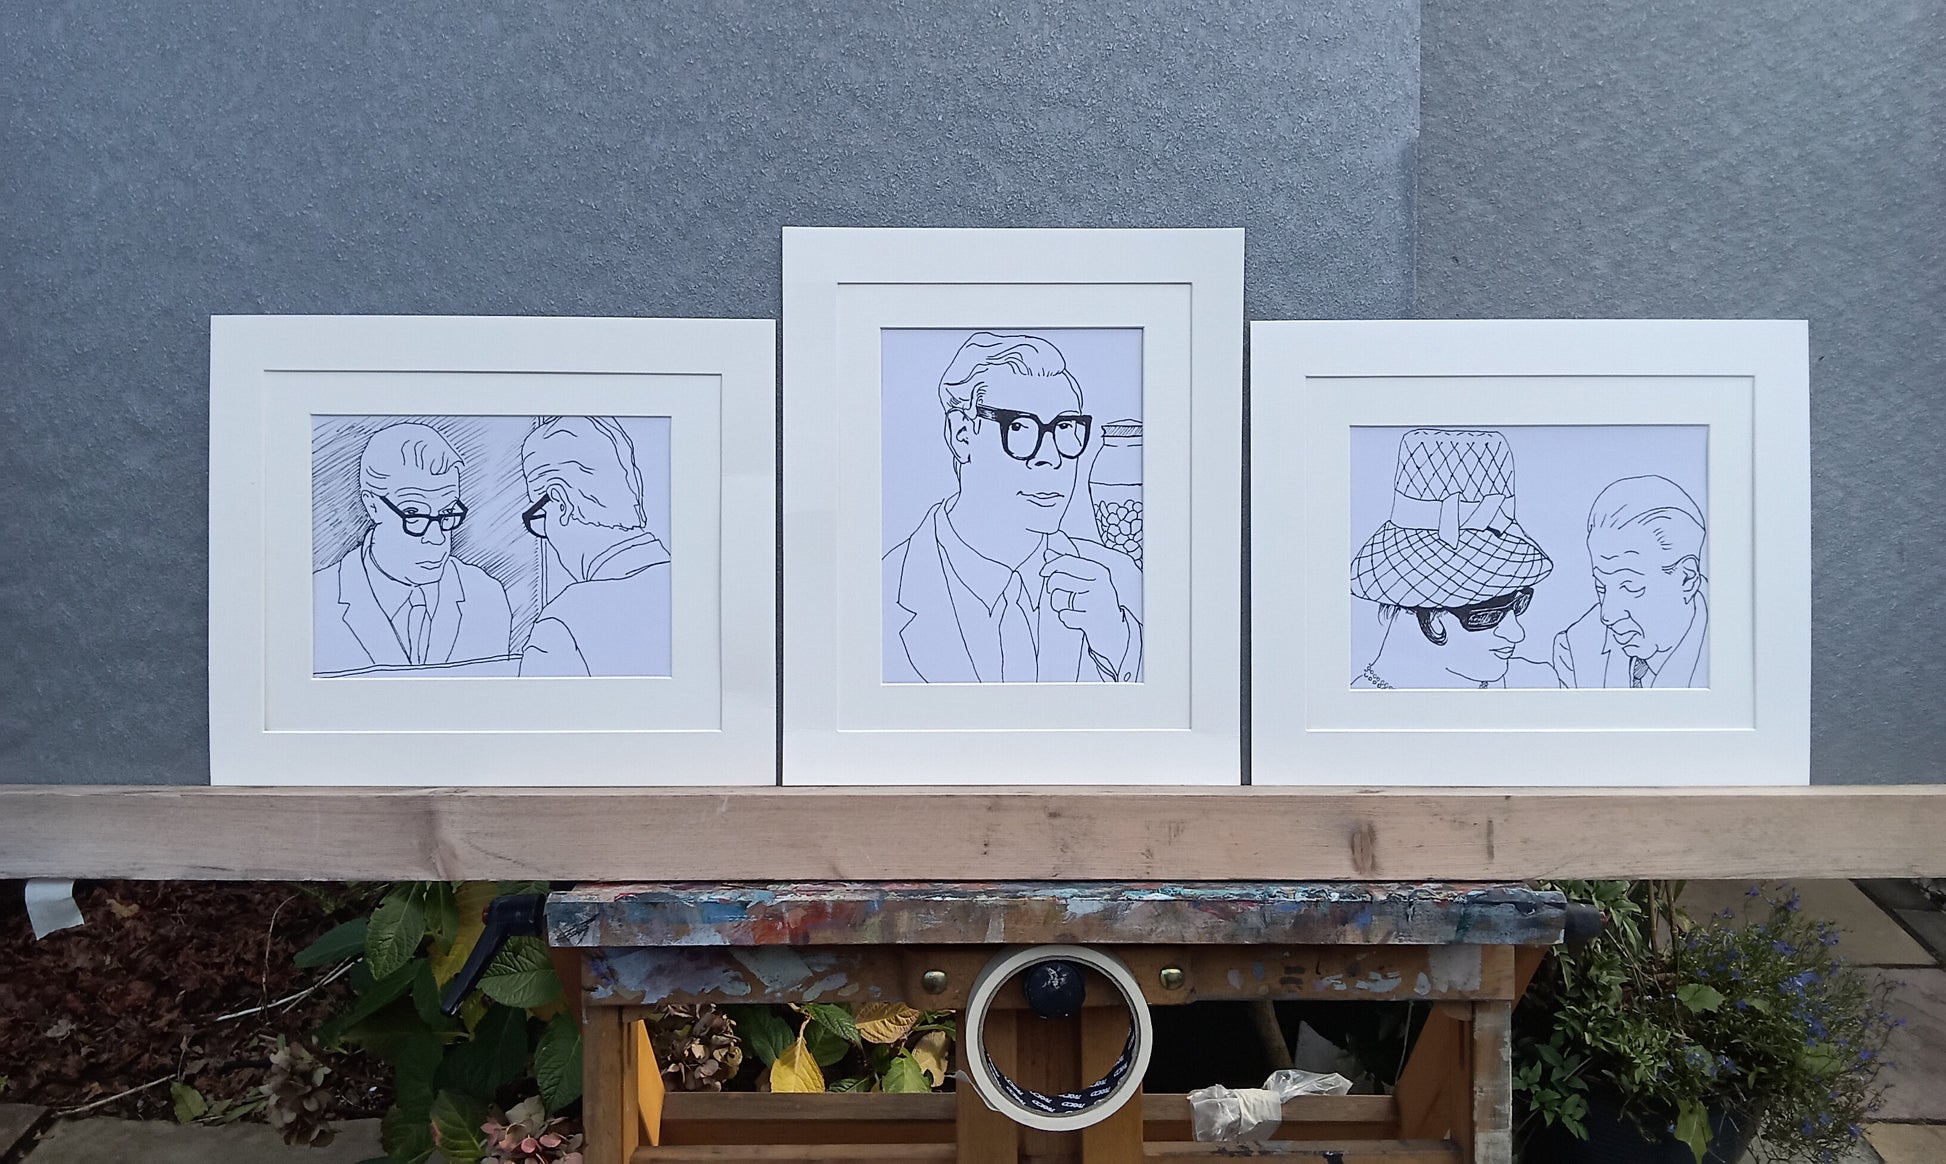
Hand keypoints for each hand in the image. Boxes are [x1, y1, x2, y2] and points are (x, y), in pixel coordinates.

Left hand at [1041, 553, 1129, 668]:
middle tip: (1051, 591)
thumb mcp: (1087, 580)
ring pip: (1059, 599)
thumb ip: (1068, 565)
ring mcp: (1097, 603)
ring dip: (1058, 605)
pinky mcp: (1091, 621)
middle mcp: (1100, 584)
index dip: (1050, 565)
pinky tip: (1075, 619)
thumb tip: (1048, 553)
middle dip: (1051, 586)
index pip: (1067, 561)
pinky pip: (1065, 616)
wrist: (1114, 630)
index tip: (1043, 572)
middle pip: (1058, 579)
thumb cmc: (1096, 601)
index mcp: (1099, 571)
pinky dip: (1066, 619)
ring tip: (1068, 607)